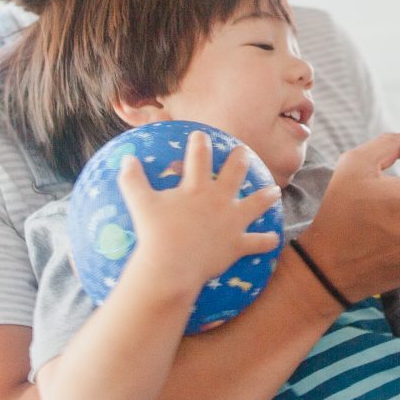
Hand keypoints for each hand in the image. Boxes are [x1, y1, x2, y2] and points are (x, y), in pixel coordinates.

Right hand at [115, 132, 282, 299]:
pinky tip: (274, 238)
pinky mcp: (238, 244)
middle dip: (240, 159)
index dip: (200, 143)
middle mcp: (220, 199)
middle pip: (235, 172)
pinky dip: (266, 241)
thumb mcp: (140, 203)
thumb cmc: (155, 233)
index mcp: (197, 187)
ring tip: (274, 190)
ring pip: (256, 204)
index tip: (201, 135)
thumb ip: (132, 179)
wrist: (172, 265)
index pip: (199, 156)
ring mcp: (232, 221)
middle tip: (243, 151)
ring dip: (266, 196)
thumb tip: (125, 159)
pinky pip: (257, 242)